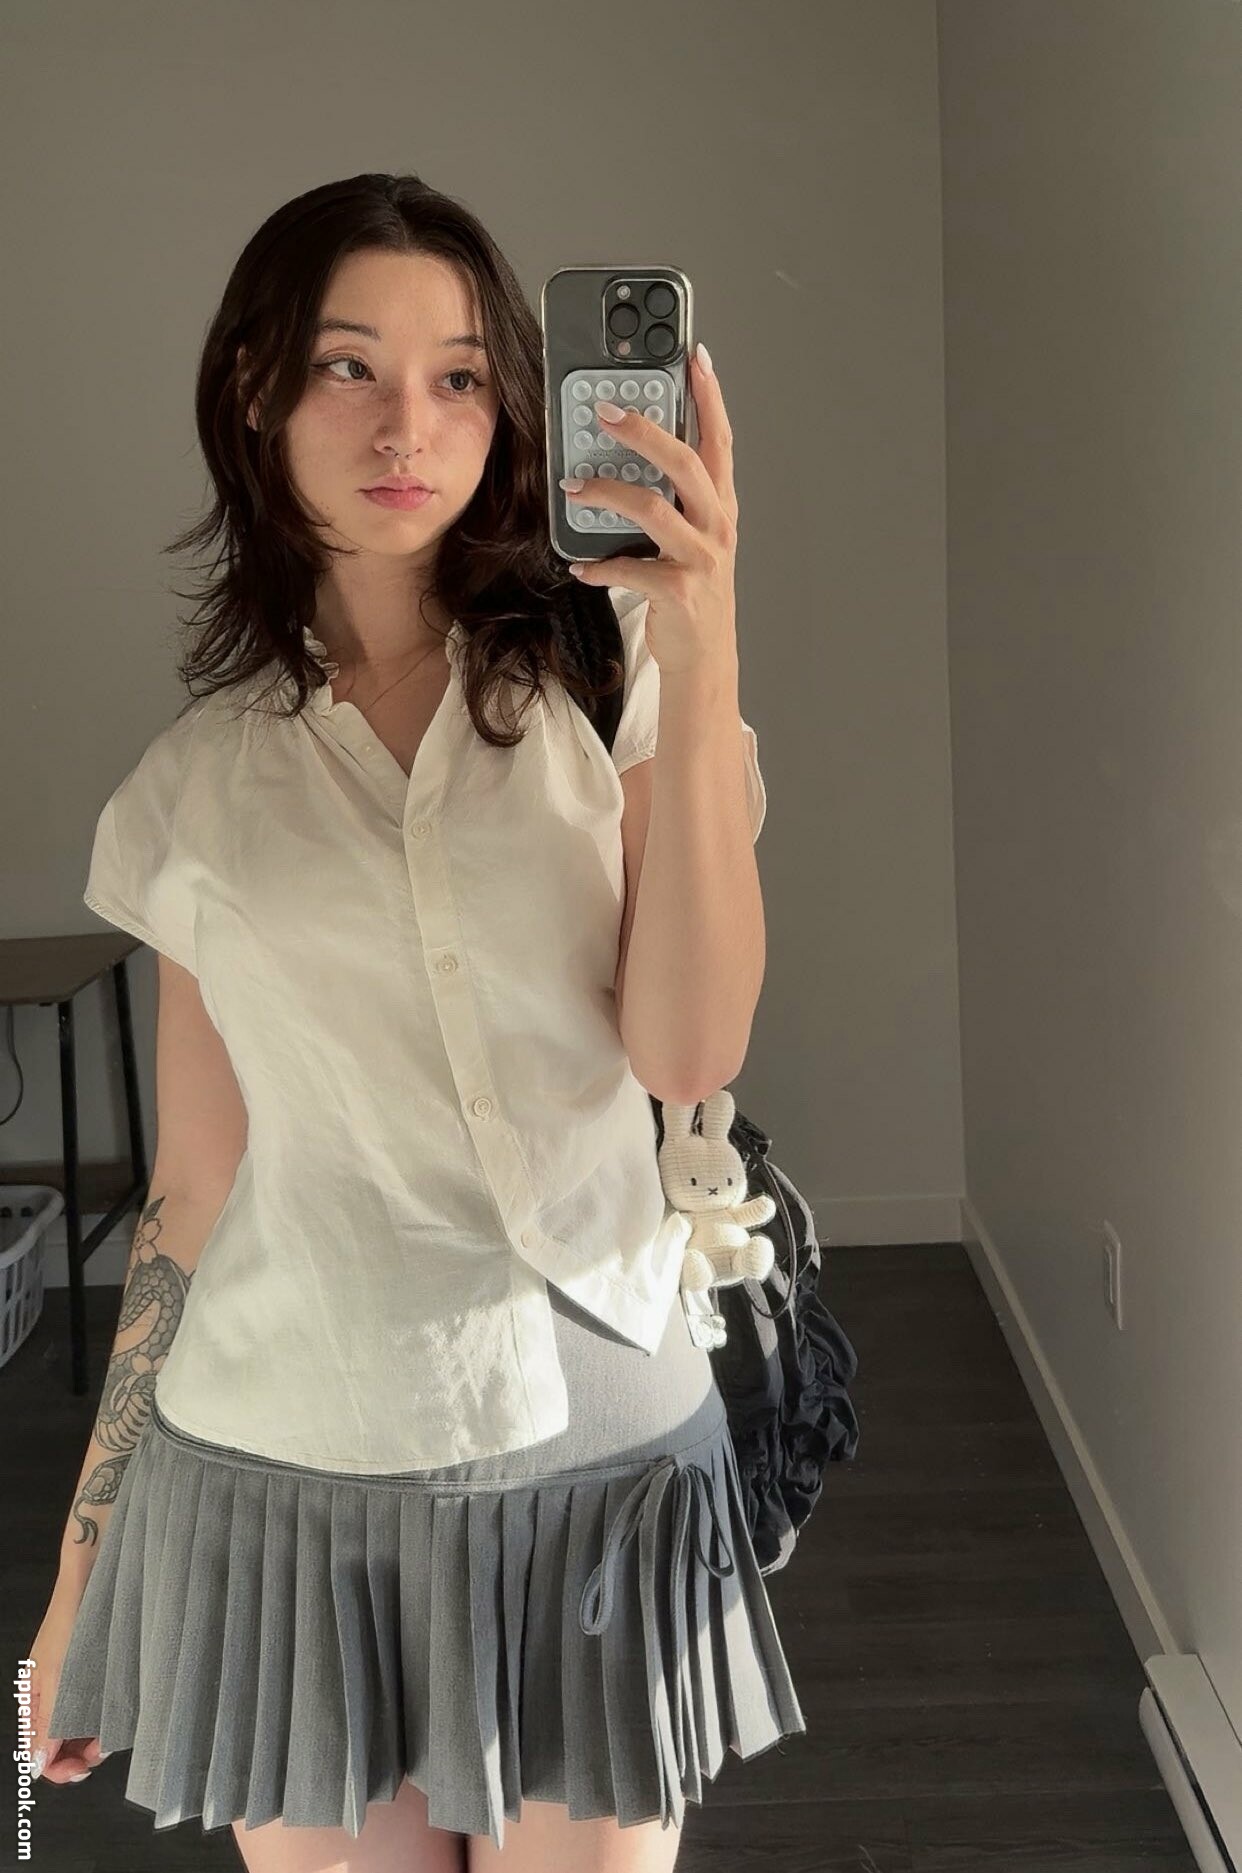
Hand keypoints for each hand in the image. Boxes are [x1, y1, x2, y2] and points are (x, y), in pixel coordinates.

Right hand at [26, 1591, 110, 1784]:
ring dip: (95, 1739)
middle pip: (60, 1745)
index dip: (58, 1768)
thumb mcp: (57, 1677)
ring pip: (81, 1731)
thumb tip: (36, 1767)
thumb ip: (47, 1723)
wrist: (93, 1580)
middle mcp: (51, 1698)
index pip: (38, 1752)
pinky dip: (105, 1720)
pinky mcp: (94, 1678)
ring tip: (113, 1733)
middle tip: (103, 1749)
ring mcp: (73, 1689)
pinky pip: (96, 1711)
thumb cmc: (71, 1622)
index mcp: (33, 1700)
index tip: (83, 1769)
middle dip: (80, 1754)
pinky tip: (117, 1717)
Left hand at [560, 347, 738, 677]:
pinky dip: (599, 565)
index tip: (694, 356)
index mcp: (721, 506)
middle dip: (642, 431)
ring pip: (653, 509)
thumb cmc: (691, 594)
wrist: (704, 658)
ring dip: (606, 494)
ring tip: (573, 488)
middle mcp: (717, 526)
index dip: (709, 397)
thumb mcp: (692, 539)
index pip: (720, 440)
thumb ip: (674, 500)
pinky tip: (579, 565)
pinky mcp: (679, 592)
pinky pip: (630, 568)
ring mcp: (701, 559)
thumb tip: (628, 459)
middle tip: (603, 412)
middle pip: (684, 463)